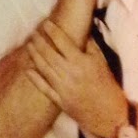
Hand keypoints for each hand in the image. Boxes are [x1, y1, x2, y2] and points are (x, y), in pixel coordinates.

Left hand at [23, 20, 127, 137]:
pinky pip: (44, 88)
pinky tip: (28, 70)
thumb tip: (82, 31)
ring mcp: (63, 88)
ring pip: (44, 68)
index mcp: (81, 62)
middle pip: (49, 53)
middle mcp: (69, 73)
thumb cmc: (107, 85)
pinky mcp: (59, 100)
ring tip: (29, 45)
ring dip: (35, 55)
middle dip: (39, 41)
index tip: (46, 24)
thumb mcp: (102, 62)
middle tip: (33, 33)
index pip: (62, 42)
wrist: (109, 114)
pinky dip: (35, 79)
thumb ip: (90, 46)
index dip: (53, 31)